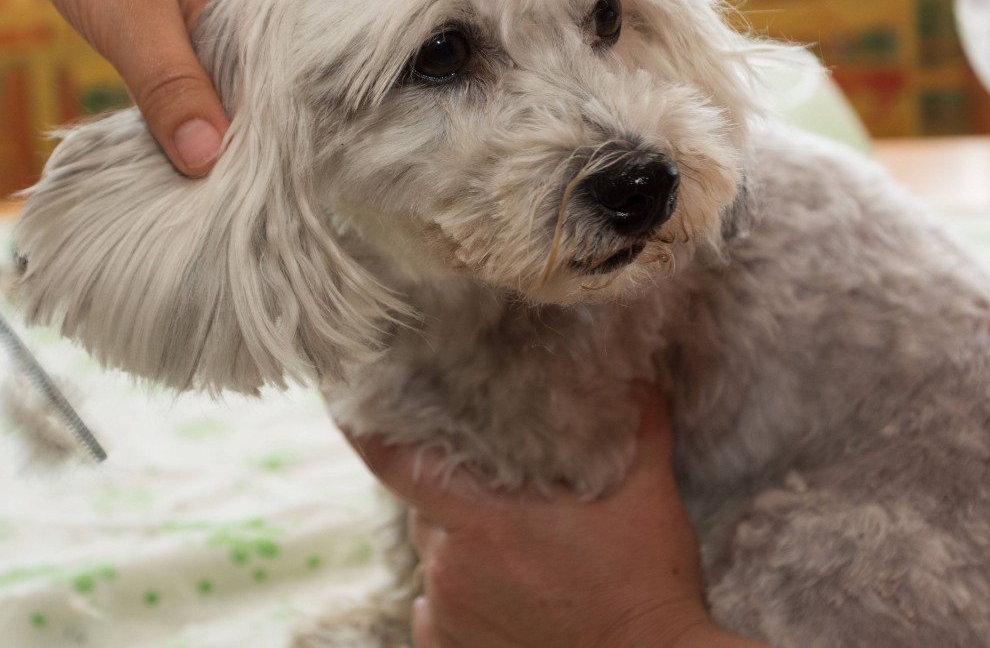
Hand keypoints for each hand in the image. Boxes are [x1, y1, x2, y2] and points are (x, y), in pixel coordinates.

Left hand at [347, 391, 767, 647]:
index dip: (364, 428)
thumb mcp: (647, 492)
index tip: (342, 398)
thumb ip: (636, 422)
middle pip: (425, 508)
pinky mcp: (446, 646)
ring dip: (462, 546)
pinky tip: (506, 594)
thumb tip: (636, 370)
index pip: (393, 462)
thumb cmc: (645, 583)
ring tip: (517, 554)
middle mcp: (451, 563)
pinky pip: (435, 606)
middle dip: (452, 494)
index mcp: (483, 517)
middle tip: (499, 494)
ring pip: (435, 556)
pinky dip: (460, 594)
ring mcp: (446, 610)